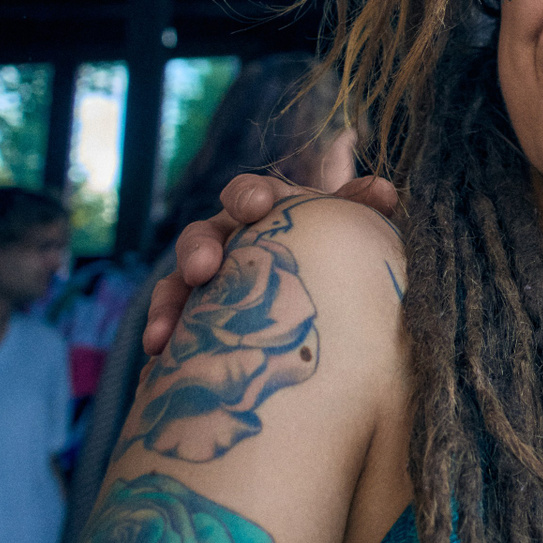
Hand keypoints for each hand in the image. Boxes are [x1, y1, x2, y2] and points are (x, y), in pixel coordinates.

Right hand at [140, 173, 397, 354]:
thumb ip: (359, 209)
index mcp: (265, 212)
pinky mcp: (192, 314)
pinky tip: (157, 352)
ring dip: (170, 300)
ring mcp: (206, 278)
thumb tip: (384, 190)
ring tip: (167, 330)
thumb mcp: (345, 232)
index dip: (248, 196)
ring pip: (178, 280)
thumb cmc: (330, 253)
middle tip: (203, 269)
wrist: (319, 308)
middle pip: (203, 233)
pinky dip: (163, 332)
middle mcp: (228, 239)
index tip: (258, 207)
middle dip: (199, 249)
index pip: (249, 193)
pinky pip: (170, 320)